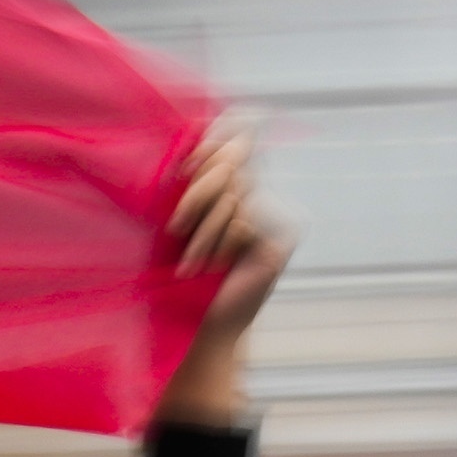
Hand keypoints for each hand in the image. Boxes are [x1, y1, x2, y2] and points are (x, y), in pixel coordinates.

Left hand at [155, 125, 287, 430]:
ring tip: (190, 263)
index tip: (183, 167)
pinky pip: (242, 220)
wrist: (200, 321)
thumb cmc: (181, 270)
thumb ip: (191, 179)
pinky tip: (213, 268)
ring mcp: (276, 215)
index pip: (240, 134)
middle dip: (197, 193)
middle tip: (174, 228)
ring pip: (234, 195)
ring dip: (203, 232)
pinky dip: (220, 244)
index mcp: (236, 181)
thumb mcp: (180, 218)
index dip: (217, 139)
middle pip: (232, 163)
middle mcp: (260, 193)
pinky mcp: (281, 239)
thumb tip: (188, 138)